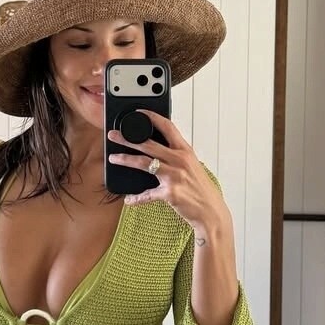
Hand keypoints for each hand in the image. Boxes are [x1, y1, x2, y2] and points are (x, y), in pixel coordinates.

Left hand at [107, 111, 229, 235]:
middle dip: (127, 139)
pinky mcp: (170, 193)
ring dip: (126, 160)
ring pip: (143, 163)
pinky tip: (128, 200)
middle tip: (114, 135)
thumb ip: (176, 155)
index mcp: (185, 151)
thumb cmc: (200, 189)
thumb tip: (158, 149)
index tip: (138, 113)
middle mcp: (179, 160)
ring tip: (114, 159)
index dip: (151, 117)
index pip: (167, 127)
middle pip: (148, 144)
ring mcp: (174, 176)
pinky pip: (147, 194)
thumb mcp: (192, 166)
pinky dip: (136, 198)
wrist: (211, 211)